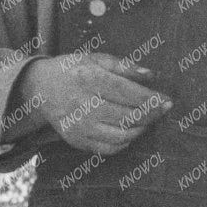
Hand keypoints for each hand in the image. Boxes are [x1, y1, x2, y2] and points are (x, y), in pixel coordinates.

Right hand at [21, 52, 169, 154]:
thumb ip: (124, 66)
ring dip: (140, 129)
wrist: (39, 88)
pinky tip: (130, 130)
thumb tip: (151, 75)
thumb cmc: (73, 70)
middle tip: (162, 110)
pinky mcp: (76, 140)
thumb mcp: (95, 59)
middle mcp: (82, 104)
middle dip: (151, 115)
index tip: (167, 101)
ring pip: (121, 136)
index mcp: (88, 79)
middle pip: (128, 116)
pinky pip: (108, 148)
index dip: (152, 99)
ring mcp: (78, 125)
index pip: (128, 93)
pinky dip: (125, 142)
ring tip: (146, 120)